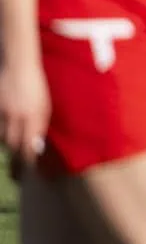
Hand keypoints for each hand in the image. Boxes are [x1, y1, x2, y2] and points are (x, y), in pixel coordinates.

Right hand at [0, 54, 50, 169]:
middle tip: (18, 175)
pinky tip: (7, 139)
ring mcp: (2, 113)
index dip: (28, 162)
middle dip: (16, 161)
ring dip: (9, 148)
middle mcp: (16, 117)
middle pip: (13, 146)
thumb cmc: (36, 87)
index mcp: (33, 116)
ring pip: (3, 139)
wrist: (18, 67)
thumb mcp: (44, 107)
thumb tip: (36, 147)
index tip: (29, 172)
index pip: (28, 147)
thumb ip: (39, 126)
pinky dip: (2, 136)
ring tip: (15, 158)